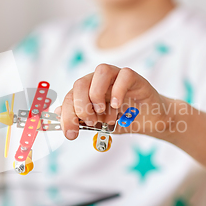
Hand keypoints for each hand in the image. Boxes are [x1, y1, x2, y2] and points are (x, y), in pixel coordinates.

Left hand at [59, 64, 178, 139]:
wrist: (150, 121)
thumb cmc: (123, 120)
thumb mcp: (99, 124)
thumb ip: (79, 119)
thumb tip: (54, 114)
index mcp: (87, 90)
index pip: (70, 97)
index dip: (67, 115)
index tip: (71, 134)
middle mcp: (99, 80)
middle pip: (80, 83)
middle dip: (80, 106)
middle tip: (91, 122)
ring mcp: (117, 76)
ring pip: (101, 71)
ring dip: (97, 94)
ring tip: (103, 113)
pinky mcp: (135, 78)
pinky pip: (124, 75)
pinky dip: (118, 90)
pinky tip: (118, 106)